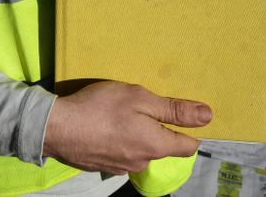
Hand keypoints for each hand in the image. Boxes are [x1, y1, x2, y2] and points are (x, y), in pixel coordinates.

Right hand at [43, 81, 211, 174]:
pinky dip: (118, 141)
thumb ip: (174, 109)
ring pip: (140, 150)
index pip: (188, 146)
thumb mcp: (140, 98)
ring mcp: (121, 167)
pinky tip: (104, 127)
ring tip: (119, 115)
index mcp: (156, 145)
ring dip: (136, 135)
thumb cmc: (101, 107)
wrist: (57, 127)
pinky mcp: (103, 166)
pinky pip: (121, 153)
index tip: (182, 114)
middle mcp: (142, 162)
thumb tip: (208, 116)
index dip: (190, 130)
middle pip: (162, 146)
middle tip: (141, 106)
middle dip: (158, 128)